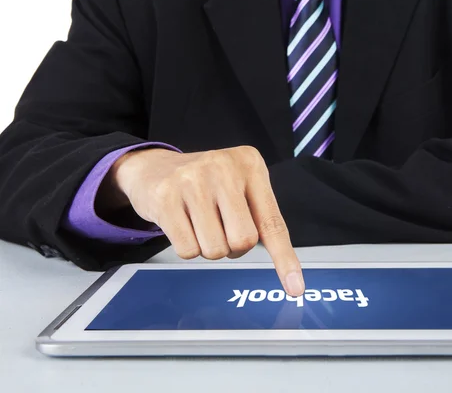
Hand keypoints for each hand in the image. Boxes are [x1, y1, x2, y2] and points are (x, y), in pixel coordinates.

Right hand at [101, 146, 304, 295]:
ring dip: (209, 247)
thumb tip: (290, 274)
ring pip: (214, 250)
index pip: (273, 222)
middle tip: (221, 227)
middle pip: (243, 241)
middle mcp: (223, 168)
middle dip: (234, 246)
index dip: (285, 259)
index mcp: (250, 164)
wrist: (153, 168)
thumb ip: (263, 217)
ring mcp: (192, 181)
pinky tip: (182, 223)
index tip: (296, 288)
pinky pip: (187, 251)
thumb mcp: (241, 185)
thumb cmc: (206, 184)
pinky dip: (188, 247)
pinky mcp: (165, 198)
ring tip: (200, 222)